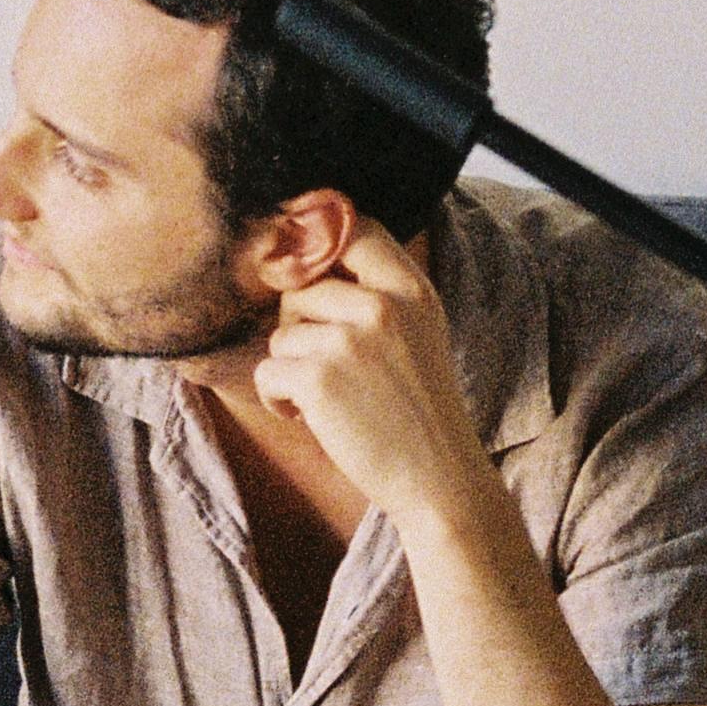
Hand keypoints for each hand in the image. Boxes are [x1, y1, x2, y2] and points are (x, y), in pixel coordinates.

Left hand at [252, 218, 496, 529]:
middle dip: (300, 327)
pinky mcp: (318, 378)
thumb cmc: (418, 407)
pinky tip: (312, 417)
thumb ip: (377, 288)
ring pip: (281, 333)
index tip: (298, 265)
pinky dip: (279, 399)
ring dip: (292, 368)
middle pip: (301, 286)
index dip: (315, 240)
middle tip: (332, 367)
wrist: (438, 478)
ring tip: (330, 398)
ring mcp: (349, 341)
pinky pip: (268, 371)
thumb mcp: (418, 330)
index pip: (352, 227)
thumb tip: (302, 254)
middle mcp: (383, 306)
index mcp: (411, 288)